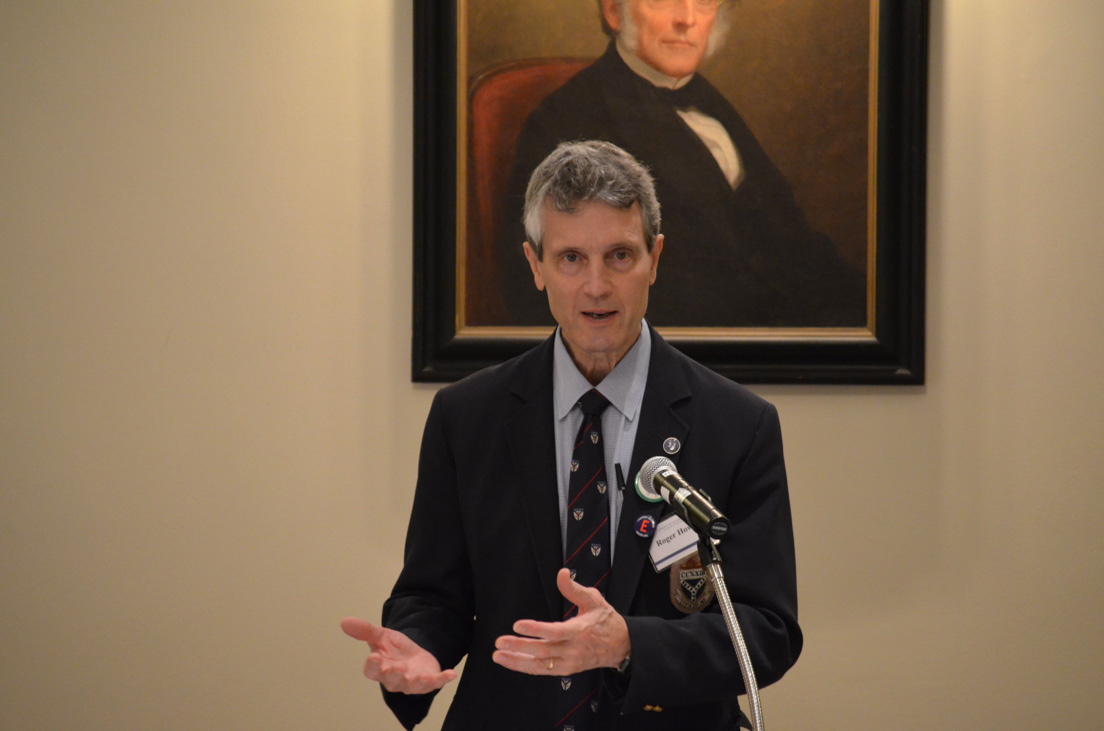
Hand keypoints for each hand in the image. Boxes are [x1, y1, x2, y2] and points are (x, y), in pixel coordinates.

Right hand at [340, 617, 457, 693]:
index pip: (372, 671)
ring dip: (416, 682)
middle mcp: (394, 679)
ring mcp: (412, 682)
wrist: (414, 653)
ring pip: (412, 686)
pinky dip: (442, 679)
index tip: (373, 657)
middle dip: (394, 674)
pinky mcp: (429, 681)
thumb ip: (365, 630)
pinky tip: (451, 674)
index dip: (372, 666)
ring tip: (419, 676)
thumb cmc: (395, 649)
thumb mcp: (381, 636)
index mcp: (380, 667)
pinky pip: (436, 683)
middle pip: (391, 680)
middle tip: (398, 667)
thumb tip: (344, 621)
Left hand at [491, 568, 630, 675]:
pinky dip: (526, 667)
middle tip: (500, 641)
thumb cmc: (605, 620)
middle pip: (543, 651)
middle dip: (519, 647)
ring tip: (498, 655)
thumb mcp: (594, 599)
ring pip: (540, 665)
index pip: (555, 632)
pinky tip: (511, 661)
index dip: (536, 630)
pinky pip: (544, 670)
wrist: (621, 646)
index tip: (517, 625)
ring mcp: (570, 662)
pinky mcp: (567, 670)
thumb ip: (574, 588)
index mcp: (581, 630)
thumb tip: (561, 573)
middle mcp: (574, 649)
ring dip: (517, 661)